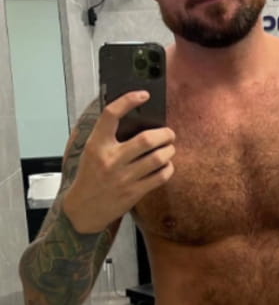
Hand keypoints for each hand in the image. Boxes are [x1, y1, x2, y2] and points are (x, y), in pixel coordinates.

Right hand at [63, 91, 175, 232]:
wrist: (83, 209)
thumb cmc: (90, 175)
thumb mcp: (91, 152)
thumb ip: (108, 136)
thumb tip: (137, 117)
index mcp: (96, 145)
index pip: (111, 115)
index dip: (128, 101)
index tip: (144, 95)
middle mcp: (110, 159)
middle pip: (146, 139)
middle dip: (164, 134)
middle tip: (169, 133)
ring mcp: (123, 177)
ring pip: (157, 158)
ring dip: (169, 150)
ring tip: (169, 148)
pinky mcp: (134, 192)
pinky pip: (160, 176)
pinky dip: (168, 168)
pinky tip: (166, 165)